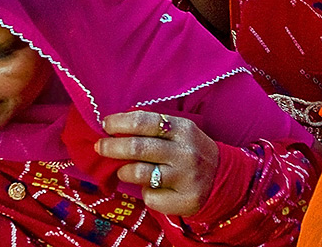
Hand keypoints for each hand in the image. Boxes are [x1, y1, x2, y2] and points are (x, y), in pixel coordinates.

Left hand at [96, 110, 220, 216]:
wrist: (221, 178)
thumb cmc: (189, 151)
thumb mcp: (179, 132)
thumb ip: (153, 128)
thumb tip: (114, 126)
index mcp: (183, 129)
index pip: (145, 121)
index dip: (120, 122)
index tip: (105, 124)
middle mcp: (185, 152)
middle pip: (138, 147)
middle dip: (112, 147)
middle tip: (100, 147)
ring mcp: (185, 177)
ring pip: (140, 174)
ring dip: (125, 171)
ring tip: (124, 170)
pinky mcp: (183, 199)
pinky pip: (150, 196)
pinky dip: (145, 192)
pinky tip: (152, 187)